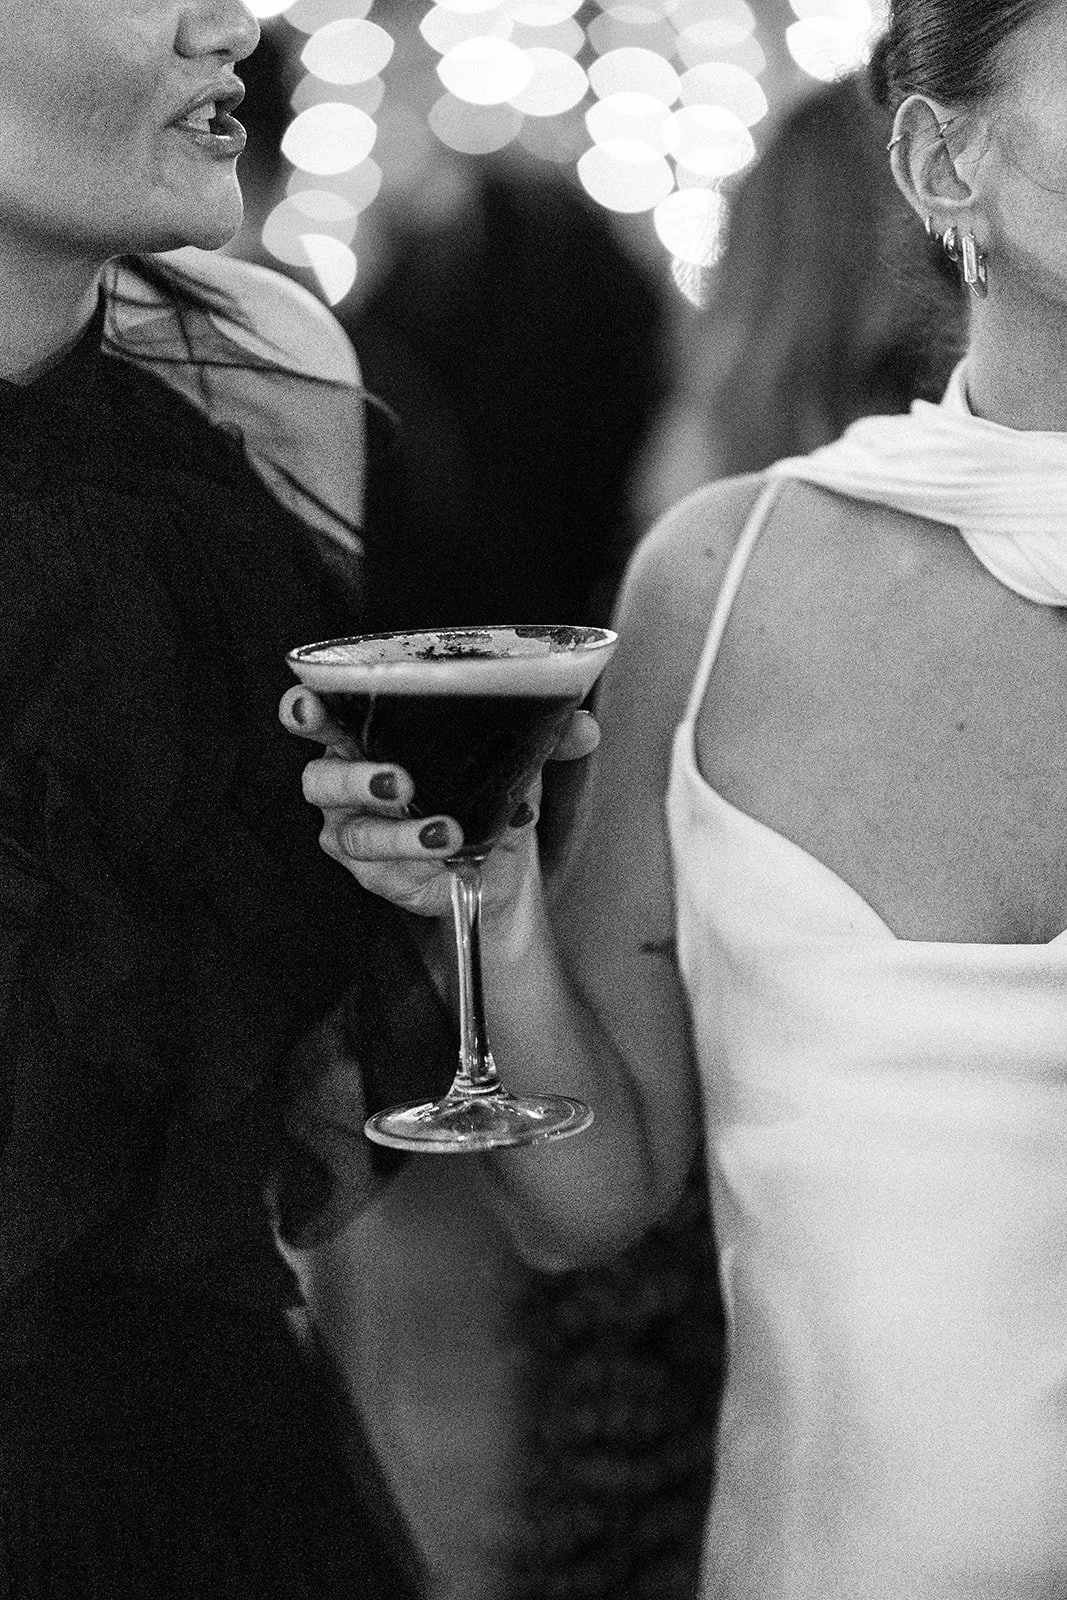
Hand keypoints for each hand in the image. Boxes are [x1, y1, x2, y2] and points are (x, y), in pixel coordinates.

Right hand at [278, 686, 599, 919]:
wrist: (500, 865)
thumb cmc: (484, 790)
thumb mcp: (515, 757)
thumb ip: (546, 737)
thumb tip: (583, 728)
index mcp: (367, 734)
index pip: (319, 715)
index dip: (304, 708)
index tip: (307, 703)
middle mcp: (348, 782)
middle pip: (319, 777)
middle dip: (350, 776)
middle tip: (397, 779)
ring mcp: (355, 832)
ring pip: (355, 831)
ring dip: (400, 832)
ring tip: (447, 830)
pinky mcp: (374, 874)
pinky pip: (383, 870)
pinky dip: (423, 859)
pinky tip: (455, 851)